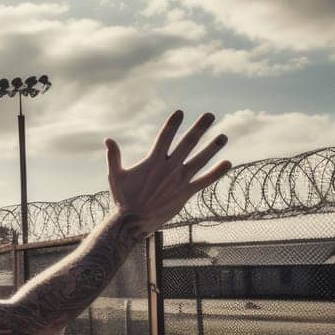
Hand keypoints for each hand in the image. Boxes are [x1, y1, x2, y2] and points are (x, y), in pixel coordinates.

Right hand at [105, 110, 230, 232]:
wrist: (134, 221)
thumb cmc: (123, 198)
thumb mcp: (115, 175)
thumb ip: (113, 157)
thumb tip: (108, 140)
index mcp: (153, 161)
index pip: (165, 136)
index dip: (173, 123)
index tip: (181, 112)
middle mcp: (169, 168)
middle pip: (188, 143)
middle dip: (199, 128)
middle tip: (209, 115)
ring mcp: (179, 180)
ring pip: (200, 160)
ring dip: (212, 147)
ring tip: (223, 137)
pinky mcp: (186, 193)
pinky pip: (205, 181)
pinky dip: (216, 172)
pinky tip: (227, 163)